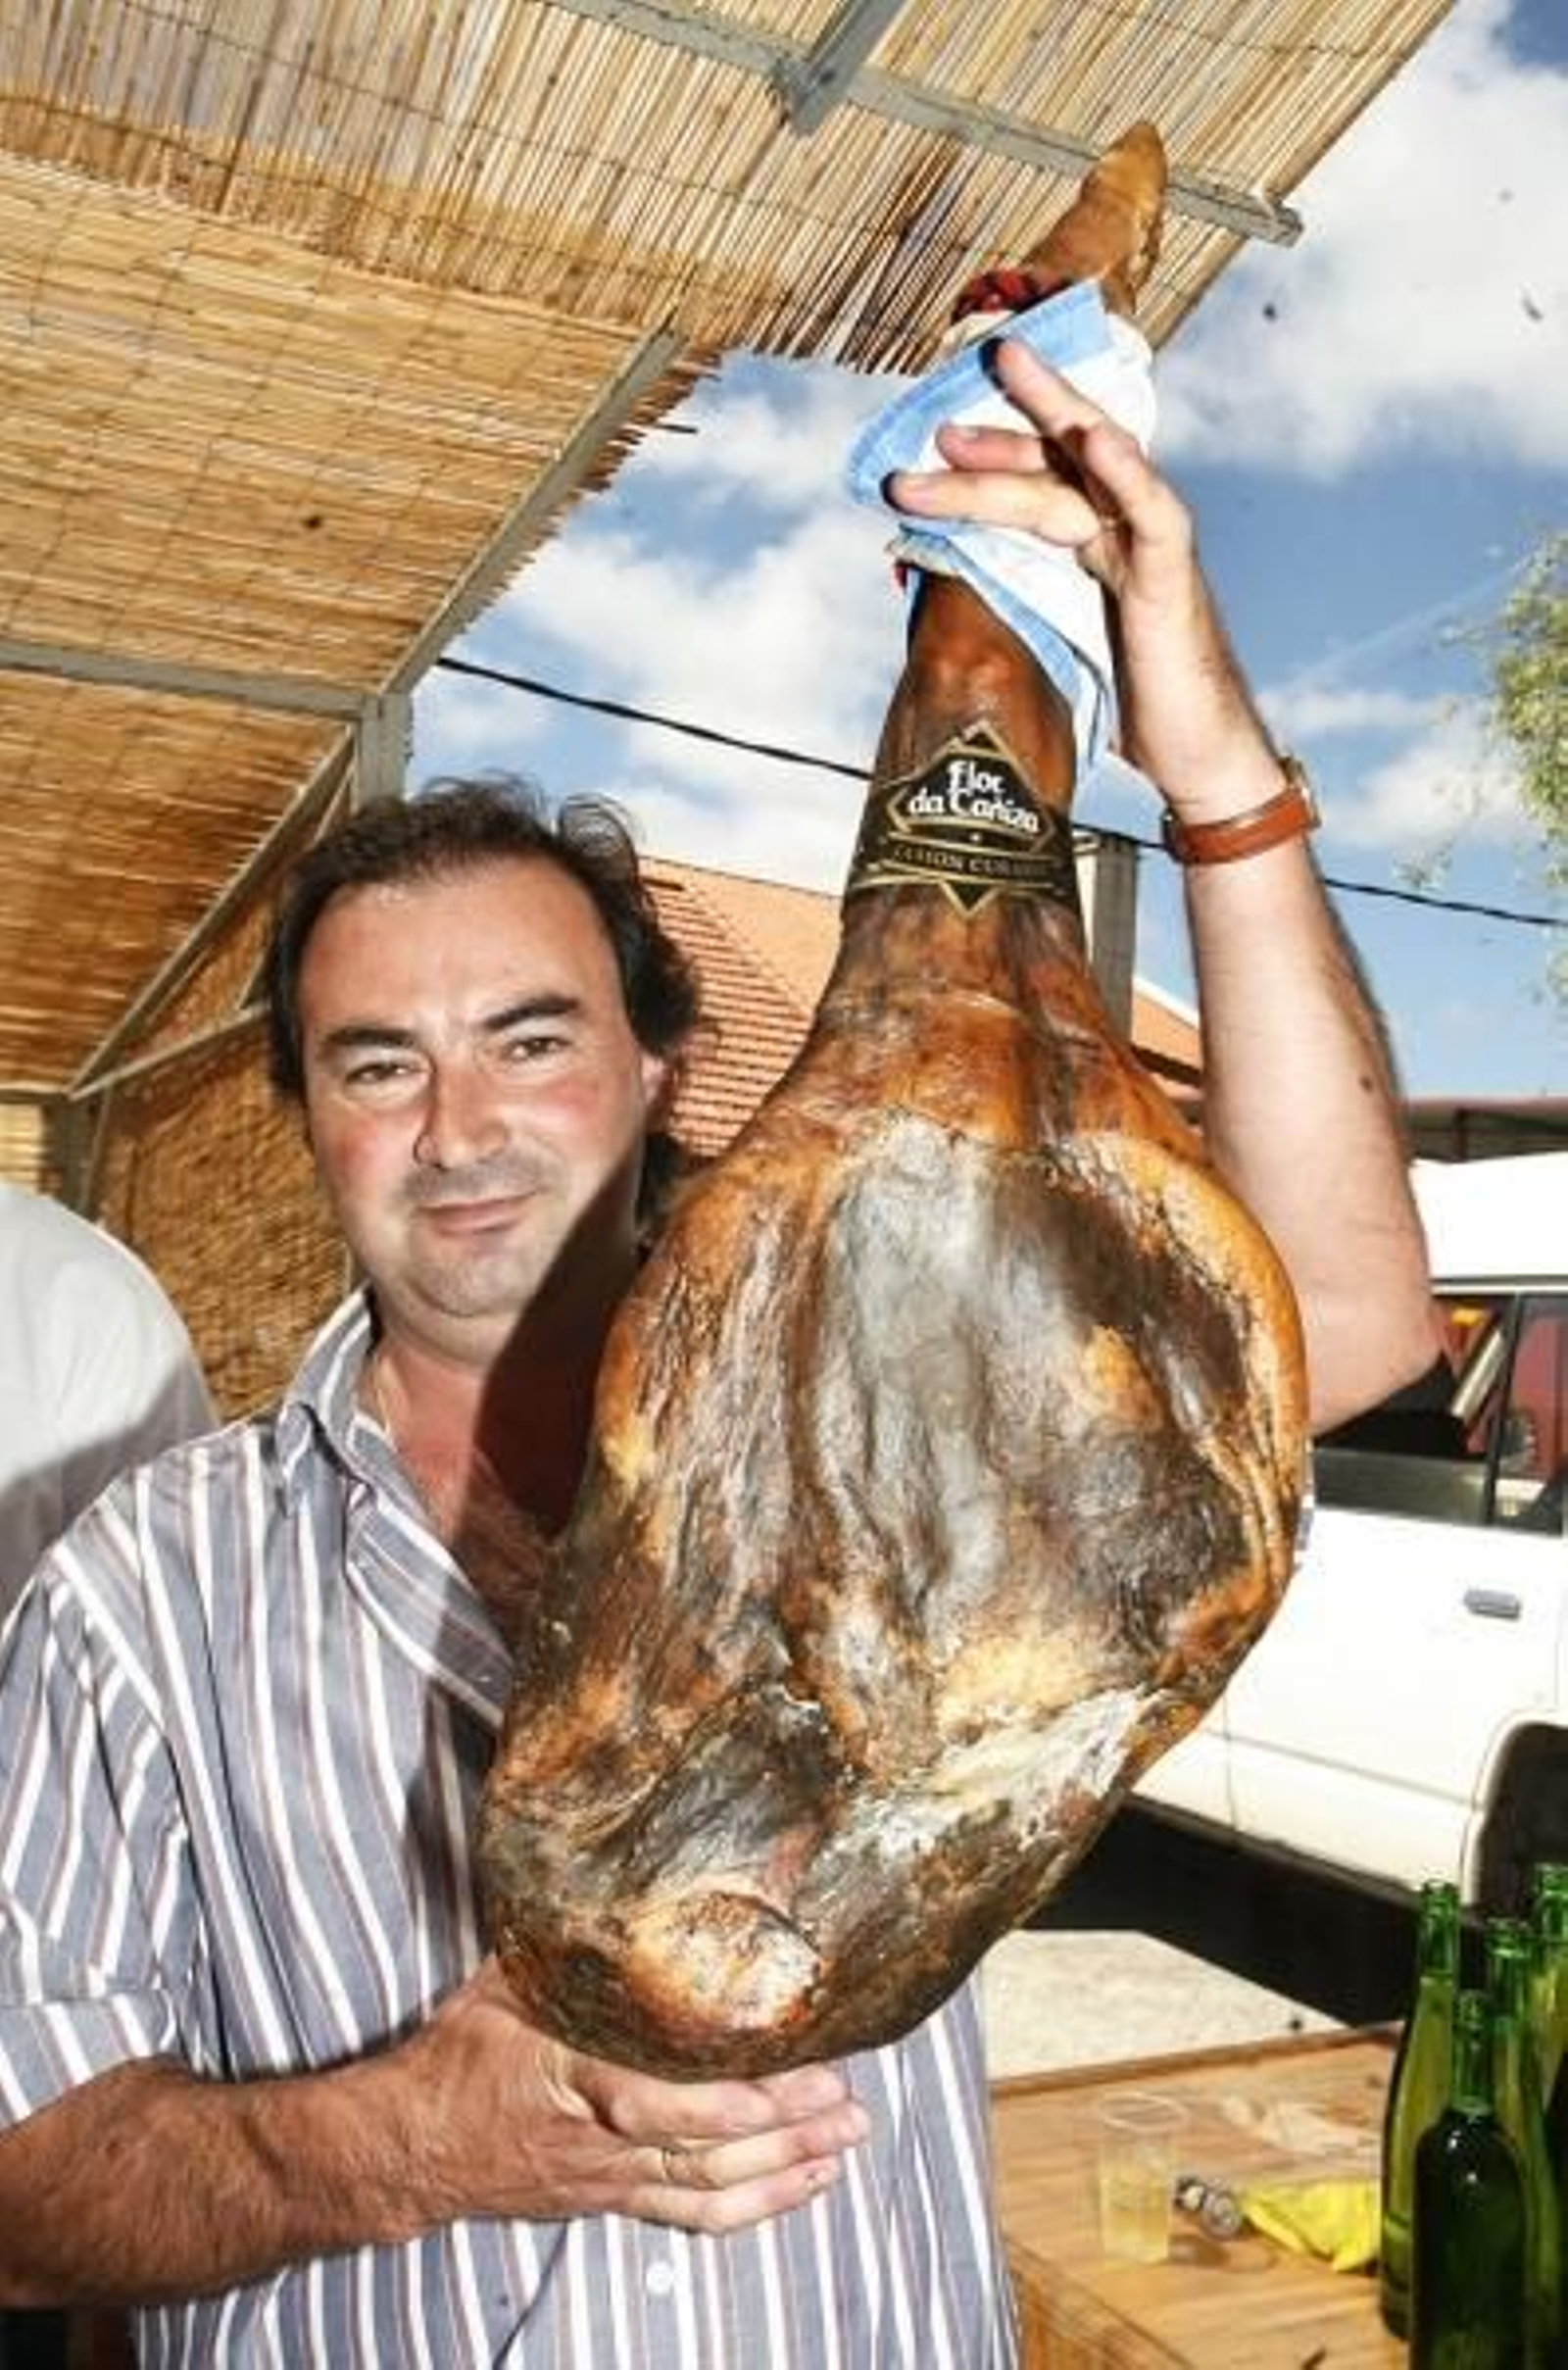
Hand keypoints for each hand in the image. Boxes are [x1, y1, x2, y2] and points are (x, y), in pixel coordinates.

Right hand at [389, 1960, 868, 2235]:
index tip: (776, 2079)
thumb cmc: (458, 2057)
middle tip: (846, 2098)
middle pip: (703, 2144)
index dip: (717, 2102)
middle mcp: (598, 2137)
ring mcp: (611, 2177)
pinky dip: (758, 2205)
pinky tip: (807, 2183)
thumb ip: (564, 1948)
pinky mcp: (616, 2199)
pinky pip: (695, 2213)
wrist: (410, 2147)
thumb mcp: (500, 1985)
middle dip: (782, 2127)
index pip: (647, 2099)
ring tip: (846, 2136)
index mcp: (568, 2074)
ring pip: (710, 2183)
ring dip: (786, 2164)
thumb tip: (613, 1874)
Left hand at [888, 339, 1282, 820]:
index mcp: (1094, 545)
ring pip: (1093, 471)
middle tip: (936, 407)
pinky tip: (1095, 440)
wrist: (1198, 760)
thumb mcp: (1056, 648)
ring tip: (990, 394)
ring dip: (1038, 432)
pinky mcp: (1173, 583)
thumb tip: (940, 592)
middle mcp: (1122, 533)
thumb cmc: (1135, 708)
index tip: (931, 433)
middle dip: (1001, 425)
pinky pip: (1154, 516)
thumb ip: (1015, 606)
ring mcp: (1151, 550)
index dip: (991, 450)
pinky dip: (1127, 473)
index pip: (1038, 481)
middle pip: (1059, 458)